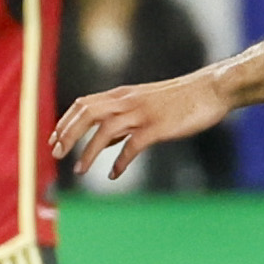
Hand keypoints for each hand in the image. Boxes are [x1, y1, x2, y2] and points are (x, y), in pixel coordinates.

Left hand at [53, 70, 232, 182]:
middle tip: (56, 154)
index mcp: (122, 94)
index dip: (65, 122)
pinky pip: (132, 145)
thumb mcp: (144, 105)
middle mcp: (127, 101)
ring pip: (105, 130)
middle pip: (87, 113)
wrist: (211, 89)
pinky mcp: (158, 127)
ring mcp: (142, 113)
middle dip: (67, 134)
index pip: (83, 104)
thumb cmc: (179, 99)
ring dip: (89, 151)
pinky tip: (113, 174)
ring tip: (79, 170)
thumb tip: (102, 141)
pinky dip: (120, 161)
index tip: (53, 140)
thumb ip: (122, 120)